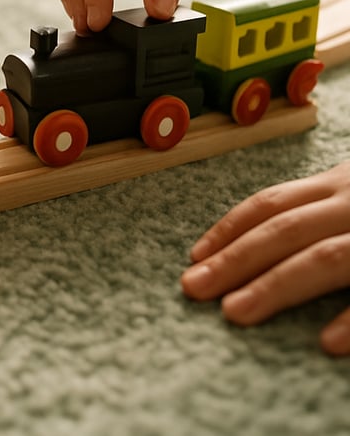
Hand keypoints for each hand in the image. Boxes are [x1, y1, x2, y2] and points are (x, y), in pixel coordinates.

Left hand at [181, 162, 349, 354]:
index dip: (230, 229)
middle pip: (285, 229)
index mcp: (339, 185)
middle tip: (193, 289)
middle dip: (235, 259)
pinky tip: (325, 342)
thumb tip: (260, 244)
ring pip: (325, 258)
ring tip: (234, 312)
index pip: (272, 204)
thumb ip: (321, 212)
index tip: (194, 257)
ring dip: (275, 286)